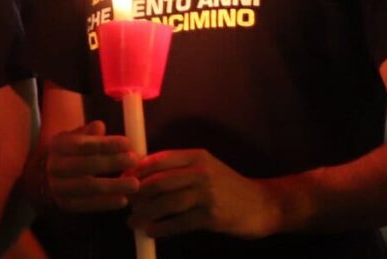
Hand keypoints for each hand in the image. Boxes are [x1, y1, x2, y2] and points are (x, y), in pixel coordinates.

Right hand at [45, 120, 139, 212]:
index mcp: (58, 145)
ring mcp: (58, 187)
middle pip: (86, 165)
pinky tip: (123, 200)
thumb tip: (100, 126)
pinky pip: (88, 205)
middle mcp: (54, 166)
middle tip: (135, 160)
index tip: (128, 144)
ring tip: (135, 184)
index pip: (84, 144)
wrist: (52, 176)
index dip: (106, 144)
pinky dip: (106, 203)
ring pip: (88, 187)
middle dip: (113, 162)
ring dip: (113, 186)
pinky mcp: (66, 204)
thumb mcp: (78, 137)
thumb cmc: (73, 153)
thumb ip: (90, 132)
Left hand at [128, 149, 278, 238]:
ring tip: (132, 220)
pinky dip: (161, 228)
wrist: (263, 204)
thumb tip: (141, 171)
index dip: (137, 171)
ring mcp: (207, 194)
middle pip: (158, 182)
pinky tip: (150, 231)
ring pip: (165, 203)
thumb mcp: (206, 167)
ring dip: (145, 213)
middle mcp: (200, 172)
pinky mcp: (211, 216)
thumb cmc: (228, 186)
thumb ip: (178, 167)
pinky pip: (179, 223)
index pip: (158, 159)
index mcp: (196, 156)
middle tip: (125, 202)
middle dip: (137, 194)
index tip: (123, 181)